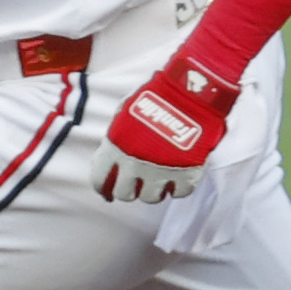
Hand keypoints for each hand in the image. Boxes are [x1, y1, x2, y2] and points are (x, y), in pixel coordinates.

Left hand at [97, 54, 239, 203]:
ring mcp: (161, 171)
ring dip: (153, 191)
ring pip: (151, 198)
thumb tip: (113, 155)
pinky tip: (177, 179)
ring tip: (158, 181)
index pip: (100, 179)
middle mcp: (134, 164)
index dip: (103, 188)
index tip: (107, 192)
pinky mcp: (186, 173)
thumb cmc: (156, 95)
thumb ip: (117, 137)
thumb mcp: (125, 112)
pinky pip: (179, 192)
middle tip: (135, 186)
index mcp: (116, 147)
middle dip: (128, 190)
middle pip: (125, 194)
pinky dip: (178, 188)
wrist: (189, 91)